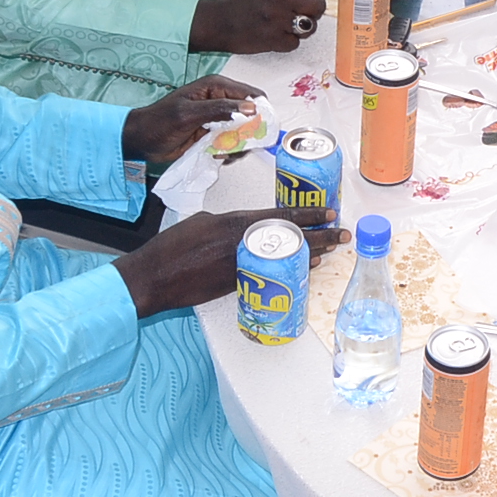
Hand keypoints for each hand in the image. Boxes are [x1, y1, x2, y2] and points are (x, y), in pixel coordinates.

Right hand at [110, 206, 343, 316]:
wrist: (153, 277)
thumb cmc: (171, 247)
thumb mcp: (201, 222)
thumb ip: (227, 222)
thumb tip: (243, 227)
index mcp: (234, 221)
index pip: (281, 216)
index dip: (309, 214)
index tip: (330, 212)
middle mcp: (244, 243)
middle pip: (292, 238)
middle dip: (322, 235)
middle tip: (342, 234)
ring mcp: (242, 265)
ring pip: (286, 258)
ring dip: (310, 254)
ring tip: (331, 249)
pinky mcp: (237, 284)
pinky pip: (272, 275)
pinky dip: (290, 271)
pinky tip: (305, 269)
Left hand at [121, 75, 265, 163]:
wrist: (141, 141)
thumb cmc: (158, 123)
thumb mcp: (189, 114)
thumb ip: (220, 108)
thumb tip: (250, 107)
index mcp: (215, 86)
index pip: (251, 94)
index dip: (259, 111)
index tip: (258, 129)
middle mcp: (220, 100)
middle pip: (252, 114)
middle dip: (250, 132)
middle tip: (239, 145)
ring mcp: (218, 118)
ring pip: (244, 131)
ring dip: (240, 144)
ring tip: (226, 153)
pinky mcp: (214, 133)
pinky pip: (233, 142)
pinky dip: (230, 151)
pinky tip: (218, 155)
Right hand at [188, 0, 337, 55]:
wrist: (219, 22)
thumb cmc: (245, 2)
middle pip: (318, 6)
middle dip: (314, 12)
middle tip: (301, 13)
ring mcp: (277, 20)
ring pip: (311, 26)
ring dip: (303, 28)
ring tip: (287, 24)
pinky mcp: (273, 40)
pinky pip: (296, 43)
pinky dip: (289, 41)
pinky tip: (276, 34)